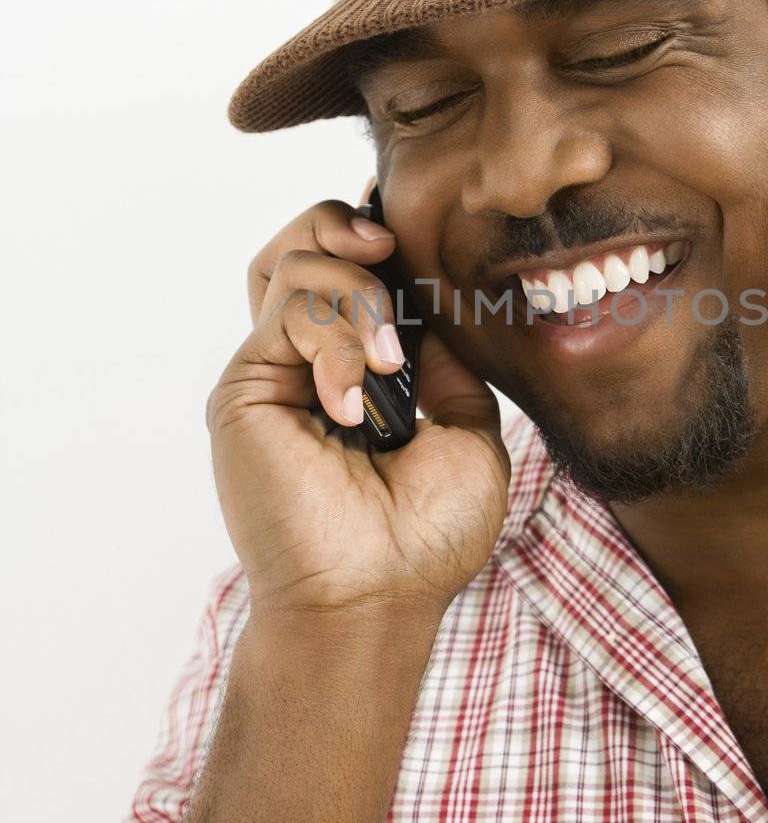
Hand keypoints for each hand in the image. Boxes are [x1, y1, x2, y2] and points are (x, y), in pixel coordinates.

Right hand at [206, 197, 510, 627]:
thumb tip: (437, 299)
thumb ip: (449, 361)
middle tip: (387, 251)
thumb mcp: (467, 432)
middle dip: (346, 225)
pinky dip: (332, 340)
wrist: (376, 596)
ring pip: (292, 261)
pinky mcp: (246, 386)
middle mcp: (311, 360)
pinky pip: (285, 310)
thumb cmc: (426, 536)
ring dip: (354, 295)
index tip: (408, 228)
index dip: (377, 236)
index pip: (355, 270)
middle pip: (304, 244)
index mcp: (362, 365)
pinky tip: (352, 404)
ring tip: (384, 363)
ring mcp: (275, 370)